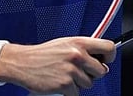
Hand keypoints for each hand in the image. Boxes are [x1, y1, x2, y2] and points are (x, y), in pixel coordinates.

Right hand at [0, 36, 114, 95]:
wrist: (23, 62)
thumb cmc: (44, 54)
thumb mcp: (65, 44)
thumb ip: (82, 48)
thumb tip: (100, 57)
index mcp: (79, 43)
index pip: (109, 48)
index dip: (109, 56)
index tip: (105, 60)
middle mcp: (77, 55)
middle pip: (101, 71)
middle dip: (92, 74)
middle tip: (79, 71)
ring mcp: (72, 70)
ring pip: (89, 84)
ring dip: (79, 83)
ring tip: (65, 75)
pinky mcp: (65, 85)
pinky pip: (77, 93)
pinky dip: (69, 92)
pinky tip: (59, 82)